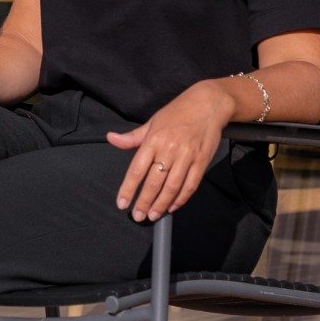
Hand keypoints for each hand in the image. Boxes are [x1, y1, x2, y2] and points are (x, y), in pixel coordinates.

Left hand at [107, 81, 237, 222]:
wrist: (208, 104)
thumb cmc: (177, 113)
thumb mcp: (152, 122)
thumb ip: (132, 137)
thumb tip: (111, 138)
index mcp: (153, 140)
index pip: (137, 170)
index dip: (128, 189)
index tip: (122, 203)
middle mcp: (169, 150)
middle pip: (154, 182)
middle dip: (144, 202)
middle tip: (137, 216)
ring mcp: (187, 156)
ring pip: (172, 187)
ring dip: (161, 204)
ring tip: (152, 215)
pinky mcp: (202, 161)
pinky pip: (191, 185)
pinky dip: (181, 198)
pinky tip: (172, 207)